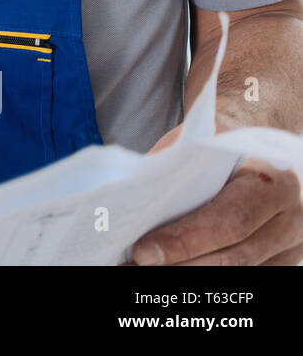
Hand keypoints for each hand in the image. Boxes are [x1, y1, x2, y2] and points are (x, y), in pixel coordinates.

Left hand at [134, 125, 302, 264]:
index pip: (229, 221)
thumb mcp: (198, 143)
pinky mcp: (283, 262)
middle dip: (181, 264)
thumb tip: (132, 205)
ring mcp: (291, 245)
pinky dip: (207, 276)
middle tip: (137, 265)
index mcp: (275, 181)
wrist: (256, 147)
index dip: (185, 241)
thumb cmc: (220, 143)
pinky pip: (245, 277)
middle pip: (234, 257)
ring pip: (240, 272)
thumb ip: (174, 171)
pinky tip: (173, 270)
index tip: (144, 253)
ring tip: (146, 272)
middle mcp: (292, 218)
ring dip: (190, 274)